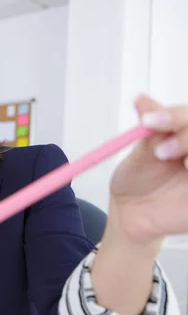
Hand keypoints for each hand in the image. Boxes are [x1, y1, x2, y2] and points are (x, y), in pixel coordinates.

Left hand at [108, 95, 187, 243]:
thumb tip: (141, 100)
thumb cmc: (137, 181)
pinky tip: (187, 177)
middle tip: (161, 151)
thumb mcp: (141, 153)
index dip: (176, 116)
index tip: (148, 122)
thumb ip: (150, 129)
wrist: (132, 215)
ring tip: (176, 162)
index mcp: (187, 134)